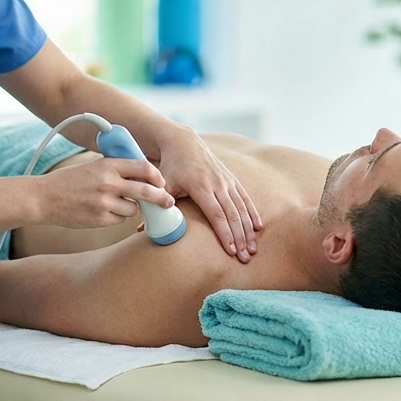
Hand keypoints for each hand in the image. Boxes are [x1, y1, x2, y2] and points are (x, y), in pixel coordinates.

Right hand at [34, 157, 173, 228]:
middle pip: (147, 191)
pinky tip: (105, 211)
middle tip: (168, 202)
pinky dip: (118, 217)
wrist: (44, 198)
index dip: (157, 176)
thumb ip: (116, 169)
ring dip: (133, 208)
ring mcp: (104, 203)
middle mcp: (108, 183)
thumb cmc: (70, 181)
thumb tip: (142, 174)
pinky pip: (120, 220)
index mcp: (107, 165)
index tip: (161, 182)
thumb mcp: (93, 166)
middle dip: (162, 198)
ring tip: (119, 203)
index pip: (143, 167)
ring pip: (134, 209)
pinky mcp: (100, 219)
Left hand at [155, 127, 261, 261]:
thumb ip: (157, 205)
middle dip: (240, 238)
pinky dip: (252, 213)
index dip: (224, 234)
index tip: (230, 251)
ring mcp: (226, 180)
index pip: (216, 214)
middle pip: (232, 215)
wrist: (183, 142)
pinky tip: (258, 227)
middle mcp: (217, 184)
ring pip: (241, 208)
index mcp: (200, 186)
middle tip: (244, 258)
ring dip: (248, 230)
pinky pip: (245, 198)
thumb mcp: (163, 184)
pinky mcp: (231, 179)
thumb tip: (142, 229)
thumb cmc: (170, 166)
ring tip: (252, 249)